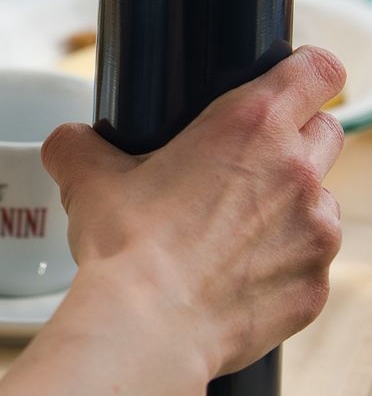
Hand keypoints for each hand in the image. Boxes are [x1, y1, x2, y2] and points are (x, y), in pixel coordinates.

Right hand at [42, 45, 343, 377]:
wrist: (149, 327)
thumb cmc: (128, 244)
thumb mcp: (86, 175)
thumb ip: (78, 143)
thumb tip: (68, 143)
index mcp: (251, 124)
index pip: (318, 68)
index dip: (306, 69)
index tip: (289, 83)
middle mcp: (297, 172)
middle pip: (327, 129)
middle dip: (295, 136)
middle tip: (243, 159)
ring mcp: (315, 233)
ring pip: (321, 199)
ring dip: (289, 203)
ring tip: (232, 226)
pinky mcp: (314, 286)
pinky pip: (309, 261)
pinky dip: (282, 261)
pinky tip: (236, 272)